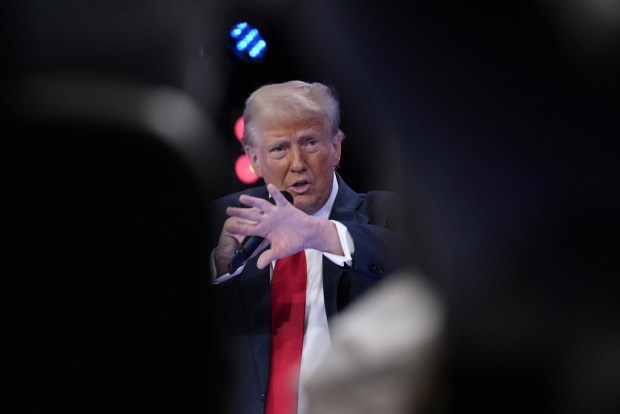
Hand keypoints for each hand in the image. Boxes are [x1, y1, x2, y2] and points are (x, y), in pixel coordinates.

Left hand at [225, 184, 342, 268]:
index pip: (249, 229)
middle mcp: (268, 220)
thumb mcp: (280, 251)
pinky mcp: (286, 208)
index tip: (228, 227)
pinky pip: (279, 199)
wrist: (308, 235)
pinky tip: (269, 187)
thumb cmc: (294, 242)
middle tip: (228, 210)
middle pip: (251, 215)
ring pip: (262, 205)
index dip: (239, 228)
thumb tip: (258, 266)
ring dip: (252, 201)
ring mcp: (276, 213)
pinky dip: (275, 193)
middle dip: (240, 213)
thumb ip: (268, 257)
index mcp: (265, 230)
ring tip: (242, 198)